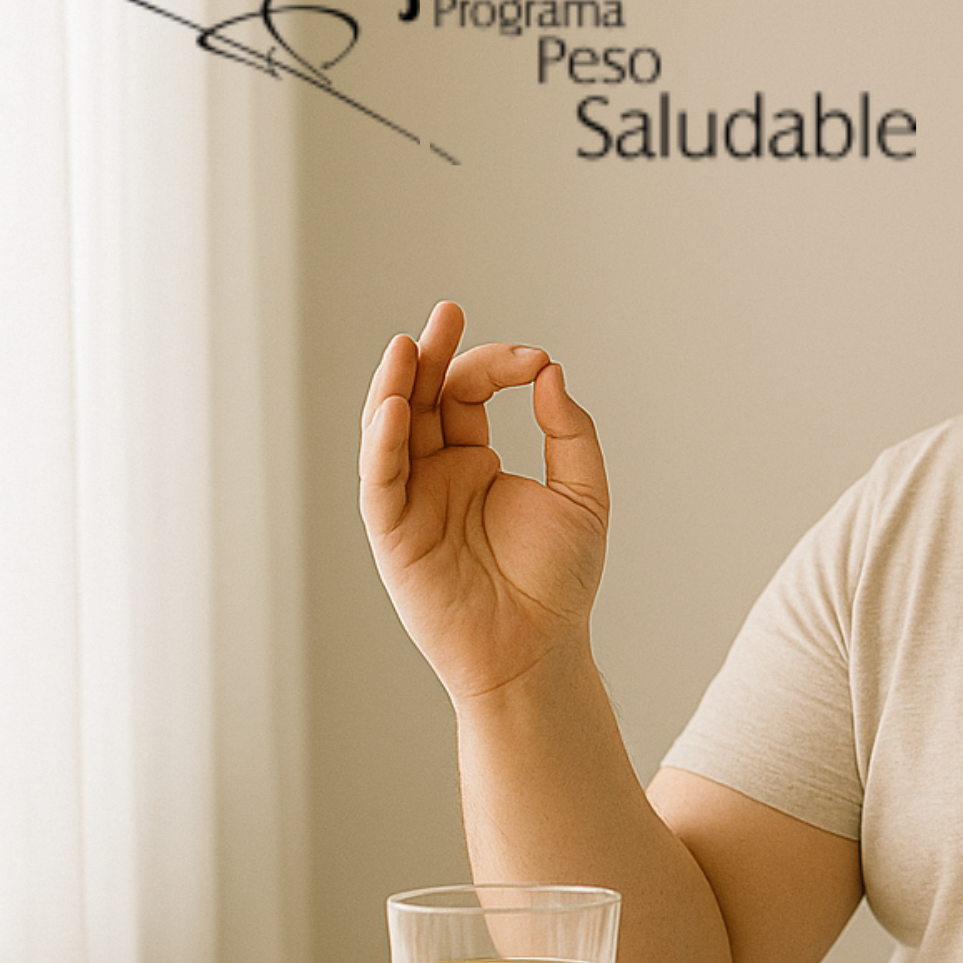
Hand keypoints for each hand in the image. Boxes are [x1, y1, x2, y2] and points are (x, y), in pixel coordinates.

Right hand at [359, 301, 609, 701]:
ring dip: (395, 387)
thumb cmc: (559, 581)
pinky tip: (397, 406)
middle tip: (446, 313)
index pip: (468, 394)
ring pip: (389, 431)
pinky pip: (380, 480)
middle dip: (431, 356)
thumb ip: (569, 431)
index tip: (535, 361)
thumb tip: (551, 371)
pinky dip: (382, 441)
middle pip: (421, 400)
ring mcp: (411, 502)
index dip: (496, 367)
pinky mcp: (393, 534)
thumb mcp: (582, 495)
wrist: (538, 649)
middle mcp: (437, 476)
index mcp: (477, 464)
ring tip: (408, 345)